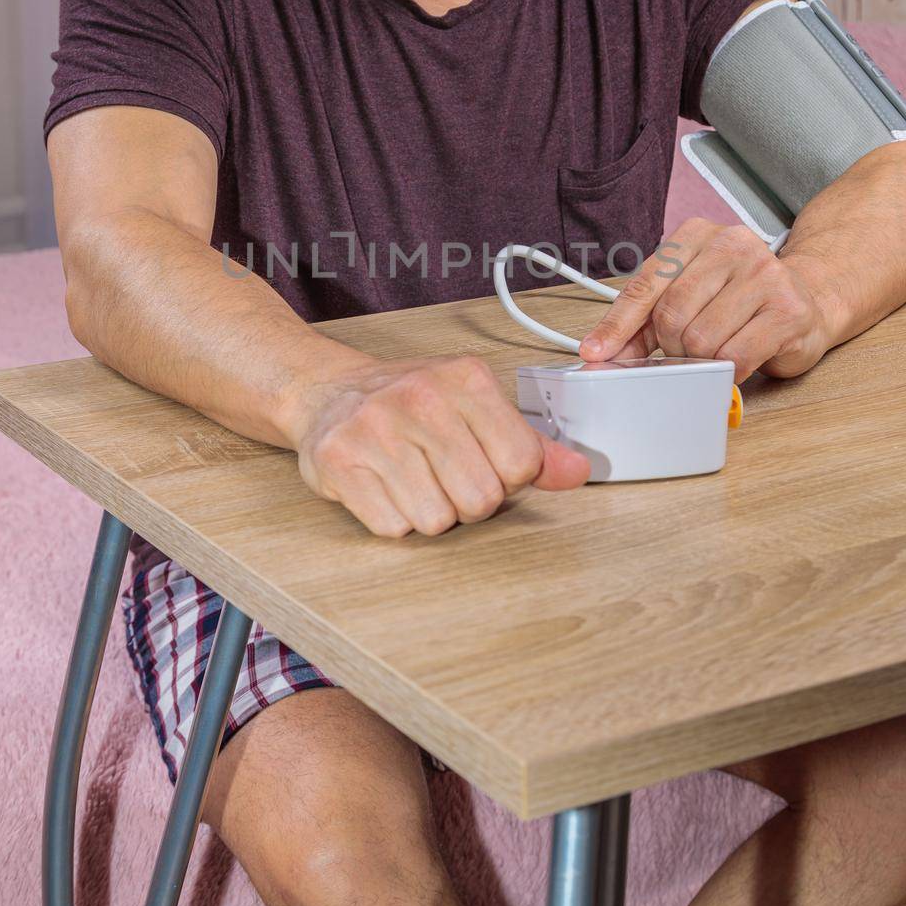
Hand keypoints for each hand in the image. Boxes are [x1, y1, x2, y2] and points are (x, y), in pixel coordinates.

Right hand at [289, 353, 590, 537]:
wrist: (327, 391)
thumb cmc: (410, 404)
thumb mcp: (475, 407)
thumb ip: (529, 444)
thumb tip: (578, 472)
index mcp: (466, 378)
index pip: (521, 463)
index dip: (508, 479)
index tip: (483, 463)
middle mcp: (420, 397)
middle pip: (480, 499)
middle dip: (468, 502)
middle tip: (444, 476)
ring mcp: (374, 428)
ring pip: (436, 520)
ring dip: (429, 512)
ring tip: (412, 479)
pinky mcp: (337, 461)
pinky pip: (393, 527)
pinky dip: (393, 518)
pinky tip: (383, 486)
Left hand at [577, 218, 832, 384]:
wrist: (806, 300)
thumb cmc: (737, 300)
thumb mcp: (685, 298)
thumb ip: (643, 323)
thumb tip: (602, 353)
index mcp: (696, 234)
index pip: (645, 285)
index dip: (618, 326)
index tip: (596, 353)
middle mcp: (732, 244)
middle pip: (672, 315)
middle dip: (671, 346)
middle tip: (686, 349)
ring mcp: (764, 273)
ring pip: (702, 339)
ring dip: (702, 359)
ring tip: (717, 349)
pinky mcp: (788, 309)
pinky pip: (735, 356)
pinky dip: (728, 370)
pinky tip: (738, 358)